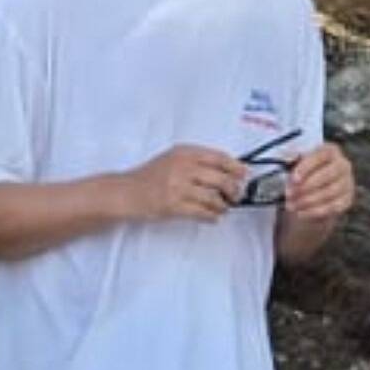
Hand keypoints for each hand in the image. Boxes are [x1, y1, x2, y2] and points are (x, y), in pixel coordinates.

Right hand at [131, 144, 252, 222]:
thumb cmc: (150, 176)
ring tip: (222, 208)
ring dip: (223, 206)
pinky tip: (213, 217)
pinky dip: (212, 216)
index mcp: (185, 152)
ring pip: (214, 198)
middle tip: (235, 196)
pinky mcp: (173, 205)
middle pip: (222, 179)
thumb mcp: (173, 158)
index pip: (220, 158)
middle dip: (234, 190)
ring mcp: (178, 187)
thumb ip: (197, 161)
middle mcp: (183, 167)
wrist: (125, 192)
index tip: (244, 175)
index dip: (236, 167)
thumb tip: (228, 170)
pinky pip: (202, 212)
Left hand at [275, 141, 358, 242]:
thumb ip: (292, 160)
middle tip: (289, 194)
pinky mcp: (347, 200)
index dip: (307, 166)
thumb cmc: (304, 175)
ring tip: (291, 205)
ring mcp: (347, 183)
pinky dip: (314, 211)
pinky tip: (300, 213)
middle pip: (328, 175)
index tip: (294, 179)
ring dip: (307, 200)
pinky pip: (332, 207)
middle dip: (306, 186)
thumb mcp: (296, 164)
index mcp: (331, 151)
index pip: (322, 155)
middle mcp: (343, 165)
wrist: (314, 194)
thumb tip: (286, 156)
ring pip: (329, 192)